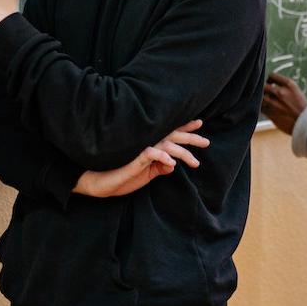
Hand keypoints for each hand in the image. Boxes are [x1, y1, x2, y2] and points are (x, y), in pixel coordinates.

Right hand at [73, 120, 208, 197]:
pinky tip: (171, 164)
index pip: (171, 134)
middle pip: (173, 136)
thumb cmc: (122, 176)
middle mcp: (148, 143)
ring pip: (166, 145)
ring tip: (195, 163)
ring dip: (182, 153)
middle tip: (207, 142)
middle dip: (190, 137)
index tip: (200, 123)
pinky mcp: (134, 157)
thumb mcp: (146, 173)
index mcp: (151, 145)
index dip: (185, 128)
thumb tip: (173, 165)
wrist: (99, 182)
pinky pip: (151, 154)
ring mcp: (141, 149)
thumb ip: (159, 167)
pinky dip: (163, 157)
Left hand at [261, 72, 306, 134]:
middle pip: (264, 86)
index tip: (270, 83)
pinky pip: (261, 108)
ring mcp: (275, 103)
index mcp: (289, 84)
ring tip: (268, 102)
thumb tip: (270, 84)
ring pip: (261, 97)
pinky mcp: (271, 113)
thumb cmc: (301, 107)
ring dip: (263, 99)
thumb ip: (284, 87)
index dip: (270, 79)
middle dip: (264, 89)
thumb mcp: (296, 91)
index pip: (272, 75)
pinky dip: (263, 108)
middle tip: (267, 93)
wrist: (306, 122)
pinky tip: (268, 109)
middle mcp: (281, 92)